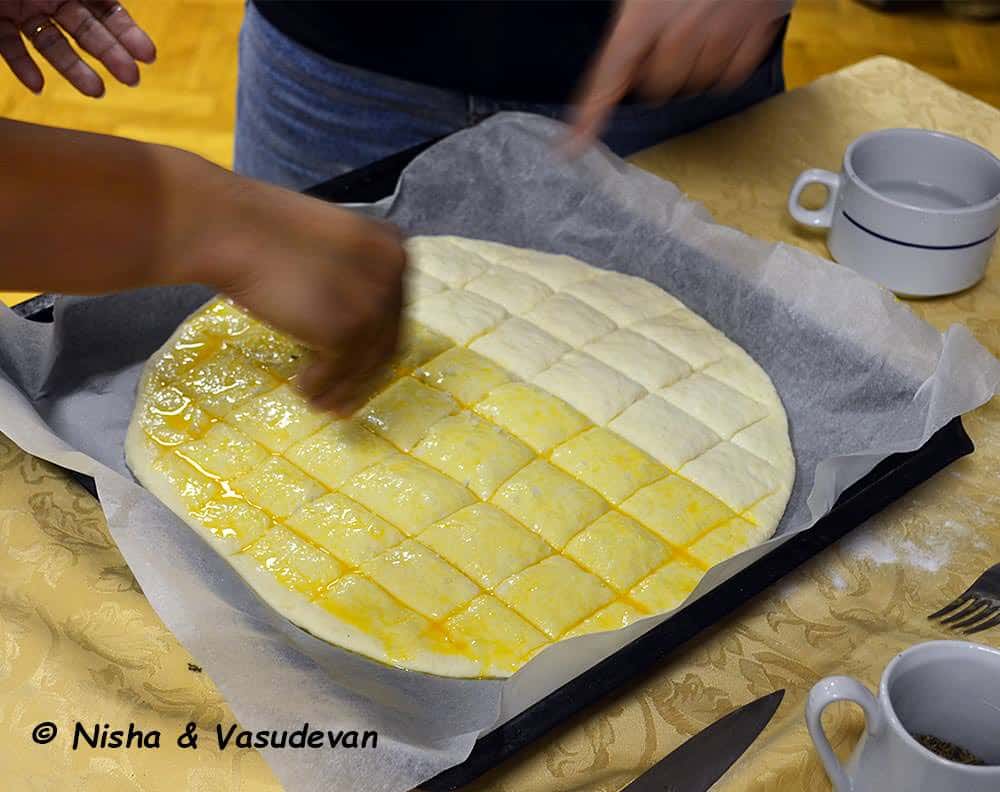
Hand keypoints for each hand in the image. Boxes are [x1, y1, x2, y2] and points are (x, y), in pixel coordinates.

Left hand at [0, 0, 154, 95]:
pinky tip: (37, 85)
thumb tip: (109, 2)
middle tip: (131, 79)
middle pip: (84, 28)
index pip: (104, 8)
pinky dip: (22, 66)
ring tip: (96, 92)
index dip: (127, 31)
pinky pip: (9, 47)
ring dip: (74, 69)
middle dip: (110, 54)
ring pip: (52, 43)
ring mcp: (16, 9)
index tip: (148, 56)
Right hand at [196, 175, 406, 416]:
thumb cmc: (265, 233)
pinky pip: (340, 371)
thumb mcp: (329, 247)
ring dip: (342, 388)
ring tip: (320, 403)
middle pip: (387, 340)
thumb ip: (351, 278)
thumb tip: (354, 326)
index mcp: (393, 246)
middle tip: (344, 399)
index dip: (377, 345)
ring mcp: (373, 302)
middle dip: (363, 375)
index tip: (362, 369)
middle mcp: (393, 274)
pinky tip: (305, 392)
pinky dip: (323, 386)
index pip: (394, 310)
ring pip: (366, 362)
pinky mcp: (345, 329)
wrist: (230, 229)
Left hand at [567, 0, 791, 151]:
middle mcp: (680, 30)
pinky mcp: (757, 28)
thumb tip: (613, 45)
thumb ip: (629, 12)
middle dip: (652, 74)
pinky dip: (723, 69)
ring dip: (688, 70)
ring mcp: (722, 31)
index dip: (587, 116)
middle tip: (660, 40)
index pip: (607, 77)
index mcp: (642, 14)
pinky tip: (719, 40)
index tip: (570, 148)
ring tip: (693, 32)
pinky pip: (732, 76)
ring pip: (694, 85)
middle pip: (655, 89)